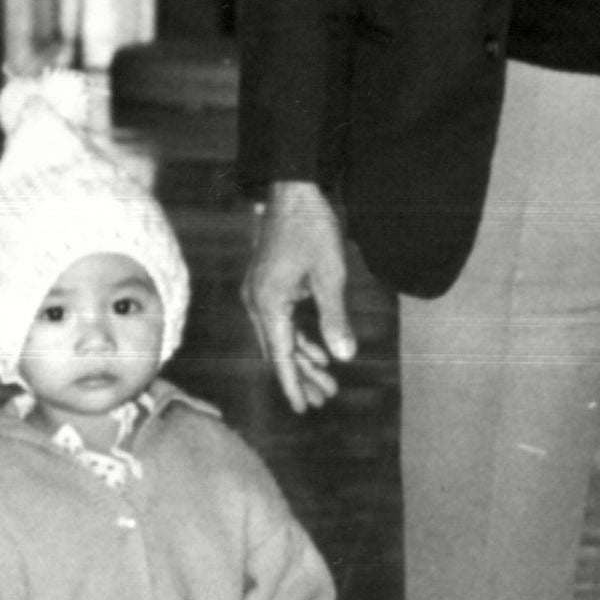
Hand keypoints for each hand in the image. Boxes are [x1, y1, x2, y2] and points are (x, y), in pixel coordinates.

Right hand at [244, 181, 359, 412]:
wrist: (292, 190)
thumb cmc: (313, 228)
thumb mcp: (331, 275)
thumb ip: (335, 318)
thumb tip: (343, 356)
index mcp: (268, 304)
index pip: (281, 356)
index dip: (294, 384)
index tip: (303, 409)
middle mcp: (256, 302)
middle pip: (279, 351)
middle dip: (302, 377)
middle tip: (326, 400)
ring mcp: (260, 293)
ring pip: (281, 337)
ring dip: (303, 359)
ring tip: (327, 383)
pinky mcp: (268, 284)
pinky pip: (282, 321)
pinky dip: (299, 338)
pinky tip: (317, 351)